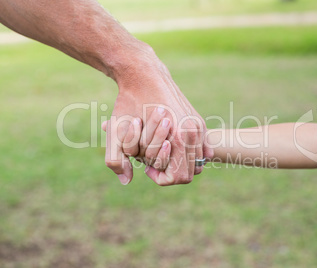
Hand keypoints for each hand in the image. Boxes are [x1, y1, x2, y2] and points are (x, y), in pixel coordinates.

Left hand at [105, 45, 212, 185]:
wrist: (144, 73)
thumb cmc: (129, 102)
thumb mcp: (116, 132)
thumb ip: (116, 160)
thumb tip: (126, 181)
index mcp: (179, 138)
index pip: (179, 177)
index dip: (160, 177)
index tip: (147, 167)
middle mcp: (193, 132)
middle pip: (191, 172)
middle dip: (171, 171)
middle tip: (152, 161)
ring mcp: (198, 125)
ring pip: (197, 160)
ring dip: (179, 161)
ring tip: (160, 152)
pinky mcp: (198, 119)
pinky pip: (200, 147)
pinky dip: (188, 152)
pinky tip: (170, 145)